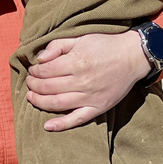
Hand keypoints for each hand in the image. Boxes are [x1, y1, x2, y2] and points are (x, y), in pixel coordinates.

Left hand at [24, 31, 150, 131]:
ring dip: (39, 102)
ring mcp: (90, 97)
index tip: (32, 70)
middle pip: (48, 87)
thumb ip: (58, 45)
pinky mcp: (98, 108)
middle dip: (33, 86)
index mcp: (76, 61)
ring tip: (31, 97)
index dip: (35, 71)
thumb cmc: (106, 44)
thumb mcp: (80, 38)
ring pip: (57, 104)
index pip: (46, 70)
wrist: (133, 56)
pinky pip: (77, 119)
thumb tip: (40, 59)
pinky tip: (47, 126)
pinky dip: (61, 125)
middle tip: (29, 83)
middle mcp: (82, 81)